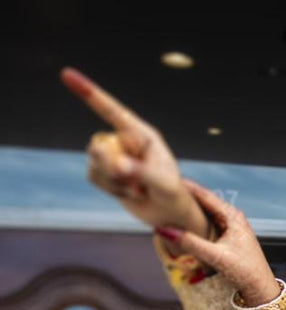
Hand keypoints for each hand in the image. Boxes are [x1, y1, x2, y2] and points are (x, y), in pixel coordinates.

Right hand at [61, 68, 207, 239]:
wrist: (169, 213)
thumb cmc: (172, 193)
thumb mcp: (163, 183)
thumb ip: (141, 172)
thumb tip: (117, 166)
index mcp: (141, 134)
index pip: (112, 111)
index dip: (90, 93)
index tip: (67, 74)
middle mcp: (124, 140)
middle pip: (97, 145)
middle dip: (109, 167)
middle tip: (132, 182)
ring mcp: (112, 155)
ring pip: (94, 163)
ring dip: (114, 183)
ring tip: (138, 190)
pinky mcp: (105, 170)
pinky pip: (93, 177)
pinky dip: (110, 190)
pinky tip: (129, 194)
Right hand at [155, 181, 280, 304]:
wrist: (260, 287)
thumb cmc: (245, 271)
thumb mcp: (216, 256)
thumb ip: (190, 243)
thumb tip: (164, 230)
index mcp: (232, 216)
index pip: (205, 195)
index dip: (187, 187)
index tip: (168, 178)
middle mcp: (232, 217)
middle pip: (204, 200)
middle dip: (186, 195)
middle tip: (163, 189)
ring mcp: (230, 225)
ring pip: (206, 211)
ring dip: (190, 207)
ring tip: (168, 201)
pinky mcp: (228, 235)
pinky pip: (208, 221)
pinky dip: (195, 218)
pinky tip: (182, 219)